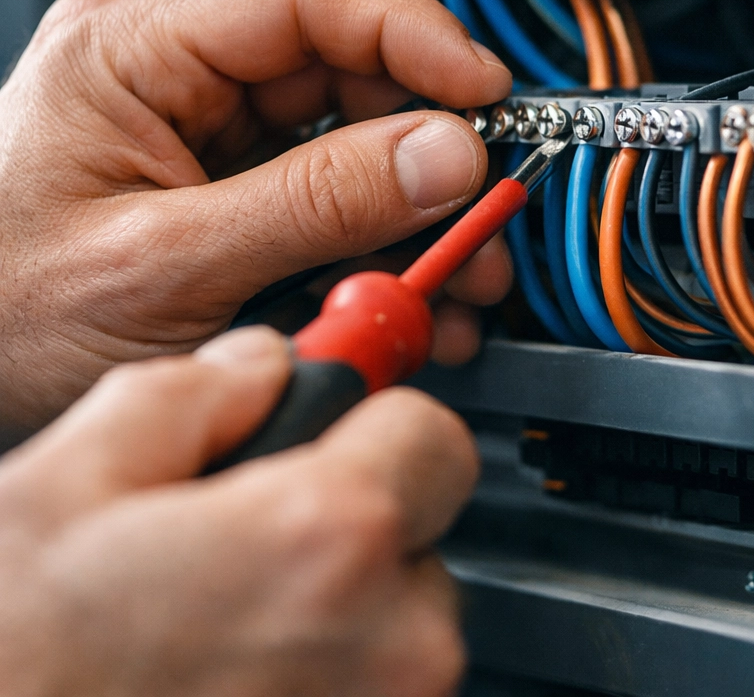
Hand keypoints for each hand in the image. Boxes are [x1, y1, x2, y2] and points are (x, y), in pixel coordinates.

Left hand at [0, 0, 512, 432]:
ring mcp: (209, 142)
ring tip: (458, 275)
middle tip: (482, 213)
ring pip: (352, 149)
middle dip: (427, 152)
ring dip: (417, 217)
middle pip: (344, 79)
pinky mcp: (234, 200)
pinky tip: (410, 297)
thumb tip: (440, 155)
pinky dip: (380, 254)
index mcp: (132, 50)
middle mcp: (177, 80)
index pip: (303, 1)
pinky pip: (331, 207)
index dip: (412, 37)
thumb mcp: (165, 265)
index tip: (484, 92)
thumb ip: (313, 206)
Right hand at [0, 327, 478, 696]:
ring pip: (402, 608)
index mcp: (332, 540)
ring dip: (337, 595)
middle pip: (420, 524)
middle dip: (353, 510)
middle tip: (255, 531)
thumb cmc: (17, 665)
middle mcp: (393, 644)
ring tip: (228, 614)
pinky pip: (379, 676)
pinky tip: (235, 666)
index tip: (334, 431)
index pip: (436, 431)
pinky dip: (324, 659)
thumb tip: (263, 363)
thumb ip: (200, 388)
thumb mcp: (72, 478)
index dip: (374, 419)